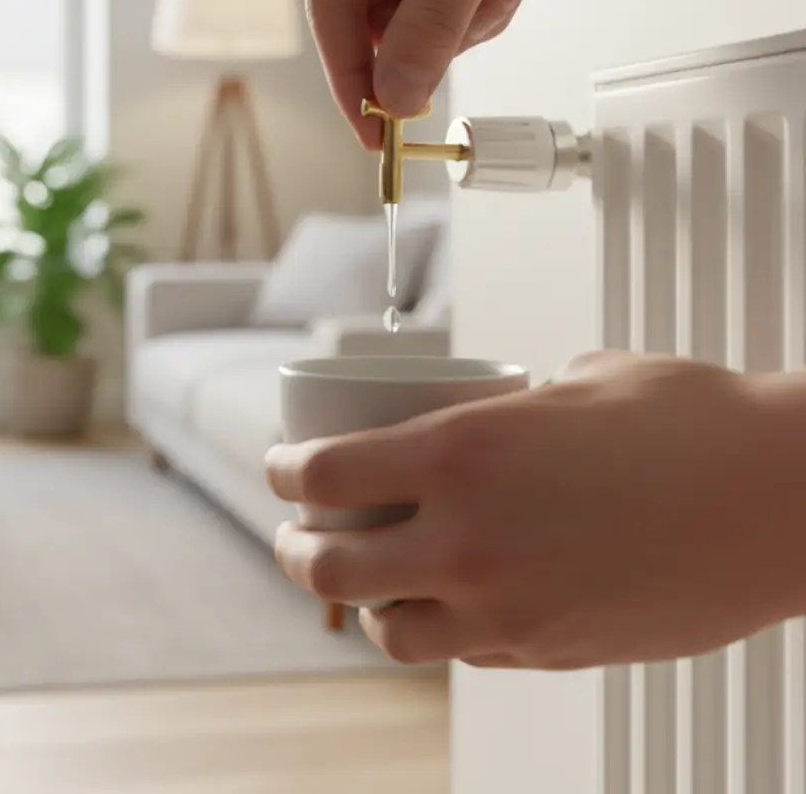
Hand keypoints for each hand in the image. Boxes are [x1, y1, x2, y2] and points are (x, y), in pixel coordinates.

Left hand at [266, 352, 805, 668]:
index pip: (321, 475)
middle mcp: (469, 538)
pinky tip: (456, 600)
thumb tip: (484, 415)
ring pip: (390, 632)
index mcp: (460, 452)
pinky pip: (468, 653)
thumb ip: (509, 408)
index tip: (280, 467)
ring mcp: (509, 606)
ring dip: (365, 607)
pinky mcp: (553, 650)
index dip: (281, 472)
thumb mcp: (573, 382)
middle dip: (296, 550)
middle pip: (331, 566)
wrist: (782, 500)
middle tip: (297, 536)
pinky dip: (444, 629)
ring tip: (371, 581)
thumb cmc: (690, 425)